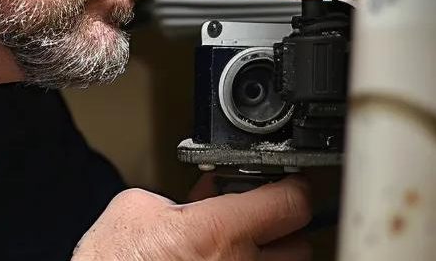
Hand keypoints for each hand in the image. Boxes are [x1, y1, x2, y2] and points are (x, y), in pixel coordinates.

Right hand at [72, 176, 311, 260]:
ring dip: (267, 254)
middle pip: (300, 243)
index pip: (292, 202)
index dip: (292, 186)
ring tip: (239, 246)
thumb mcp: (135, 208)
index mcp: (217, 233)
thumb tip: (191, 201)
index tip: (286, 181)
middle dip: (281, 226)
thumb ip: (176, 198)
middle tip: (258, 216)